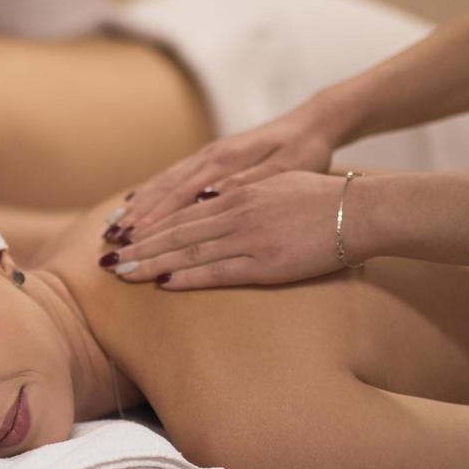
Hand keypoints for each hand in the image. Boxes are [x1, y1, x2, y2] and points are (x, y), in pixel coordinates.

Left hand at [97, 170, 356, 289]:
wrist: (360, 210)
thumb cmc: (322, 198)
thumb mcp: (274, 184)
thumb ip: (241, 192)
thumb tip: (211, 198)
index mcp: (236, 194)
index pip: (180, 211)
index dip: (148, 226)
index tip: (122, 236)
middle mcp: (235, 212)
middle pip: (175, 232)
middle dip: (139, 247)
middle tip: (107, 261)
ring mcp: (248, 238)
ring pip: (188, 251)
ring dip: (152, 264)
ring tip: (123, 274)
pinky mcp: (266, 263)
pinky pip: (219, 272)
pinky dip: (189, 277)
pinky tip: (165, 285)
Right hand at [108, 114, 335, 241]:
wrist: (312, 123)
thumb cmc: (305, 151)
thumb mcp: (286, 169)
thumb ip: (249, 183)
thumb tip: (212, 196)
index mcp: (226, 161)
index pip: (182, 194)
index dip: (157, 218)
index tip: (135, 238)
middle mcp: (210, 156)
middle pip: (164, 189)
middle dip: (137, 215)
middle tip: (112, 239)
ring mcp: (207, 155)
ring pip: (163, 181)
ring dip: (137, 204)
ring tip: (112, 224)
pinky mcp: (210, 157)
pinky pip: (171, 175)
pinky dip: (149, 190)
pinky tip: (134, 200)